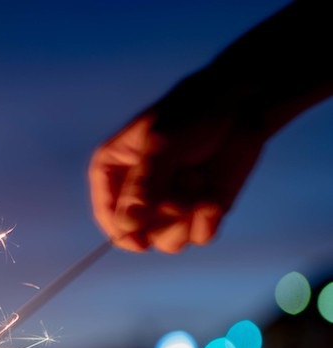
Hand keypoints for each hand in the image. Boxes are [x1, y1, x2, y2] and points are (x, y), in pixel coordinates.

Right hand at [89, 87, 266, 252]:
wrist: (241, 105)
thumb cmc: (193, 113)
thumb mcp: (162, 144)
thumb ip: (144, 185)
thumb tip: (127, 225)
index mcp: (112, 172)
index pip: (108, 215)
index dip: (122, 232)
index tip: (141, 241)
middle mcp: (136, 195)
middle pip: (139, 234)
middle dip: (163, 219)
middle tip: (183, 195)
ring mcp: (167, 207)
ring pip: (168, 241)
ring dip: (186, 220)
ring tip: (198, 184)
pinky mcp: (198, 214)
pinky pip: (198, 237)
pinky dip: (207, 221)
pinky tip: (213, 200)